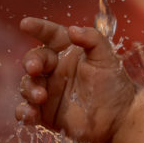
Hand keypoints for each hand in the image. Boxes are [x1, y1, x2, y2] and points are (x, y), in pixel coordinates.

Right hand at [16, 18, 136, 142]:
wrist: (119, 117)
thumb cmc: (113, 84)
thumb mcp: (106, 58)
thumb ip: (92, 39)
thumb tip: (73, 30)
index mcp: (67, 51)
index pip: (50, 35)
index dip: (38, 28)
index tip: (26, 24)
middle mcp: (54, 69)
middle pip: (34, 60)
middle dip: (31, 62)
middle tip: (33, 68)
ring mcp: (48, 90)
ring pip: (28, 84)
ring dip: (29, 88)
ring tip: (41, 96)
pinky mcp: (45, 113)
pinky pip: (27, 111)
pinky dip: (24, 112)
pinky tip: (29, 114)